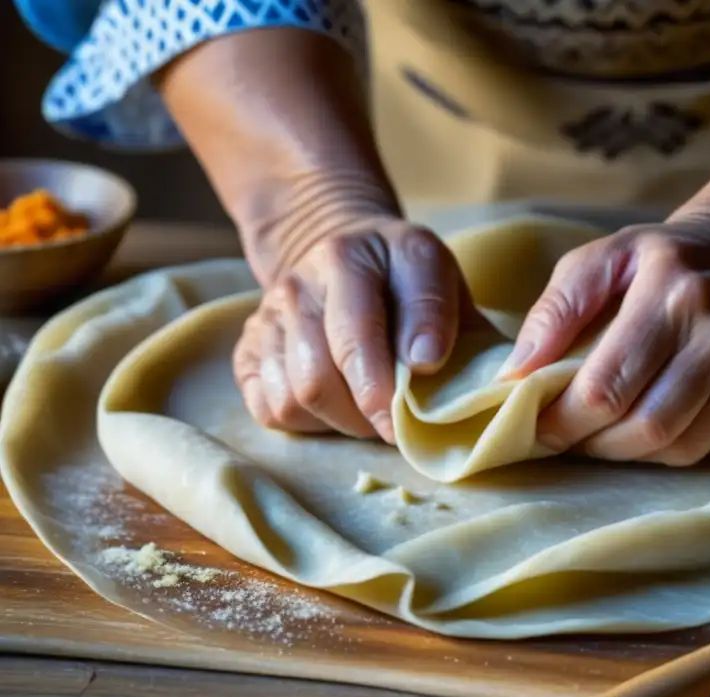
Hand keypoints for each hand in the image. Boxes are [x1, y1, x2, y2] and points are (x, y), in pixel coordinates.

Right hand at [232, 216, 476, 442]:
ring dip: (342, 421)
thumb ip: (455, 323)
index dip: (393, 379)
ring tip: (372, 415)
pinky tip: (336, 408)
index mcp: (354, 256)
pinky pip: (270, 406)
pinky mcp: (249, 347)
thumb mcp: (441, 280)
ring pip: (297, 396)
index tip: (421, 401)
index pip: (364, 328)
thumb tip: (449, 382)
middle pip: (325, 374)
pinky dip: (307, 422)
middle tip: (402, 427)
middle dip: (370, 413)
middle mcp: (302, 281)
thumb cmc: (403, 280)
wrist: (337, 251)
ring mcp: (269, 315)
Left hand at [501, 208, 709, 465]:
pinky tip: (640, 428)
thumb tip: (515, 375)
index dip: (563, 420)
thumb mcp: (602, 258)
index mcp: (671, 292)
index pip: (607, 387)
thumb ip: (555, 310)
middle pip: (643, 426)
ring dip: (624, 453)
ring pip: (673, 447)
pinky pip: (701, 450)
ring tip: (598, 433)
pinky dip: (660, 451)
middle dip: (591, 443)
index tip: (536, 425)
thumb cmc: (662, 259)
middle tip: (564, 434)